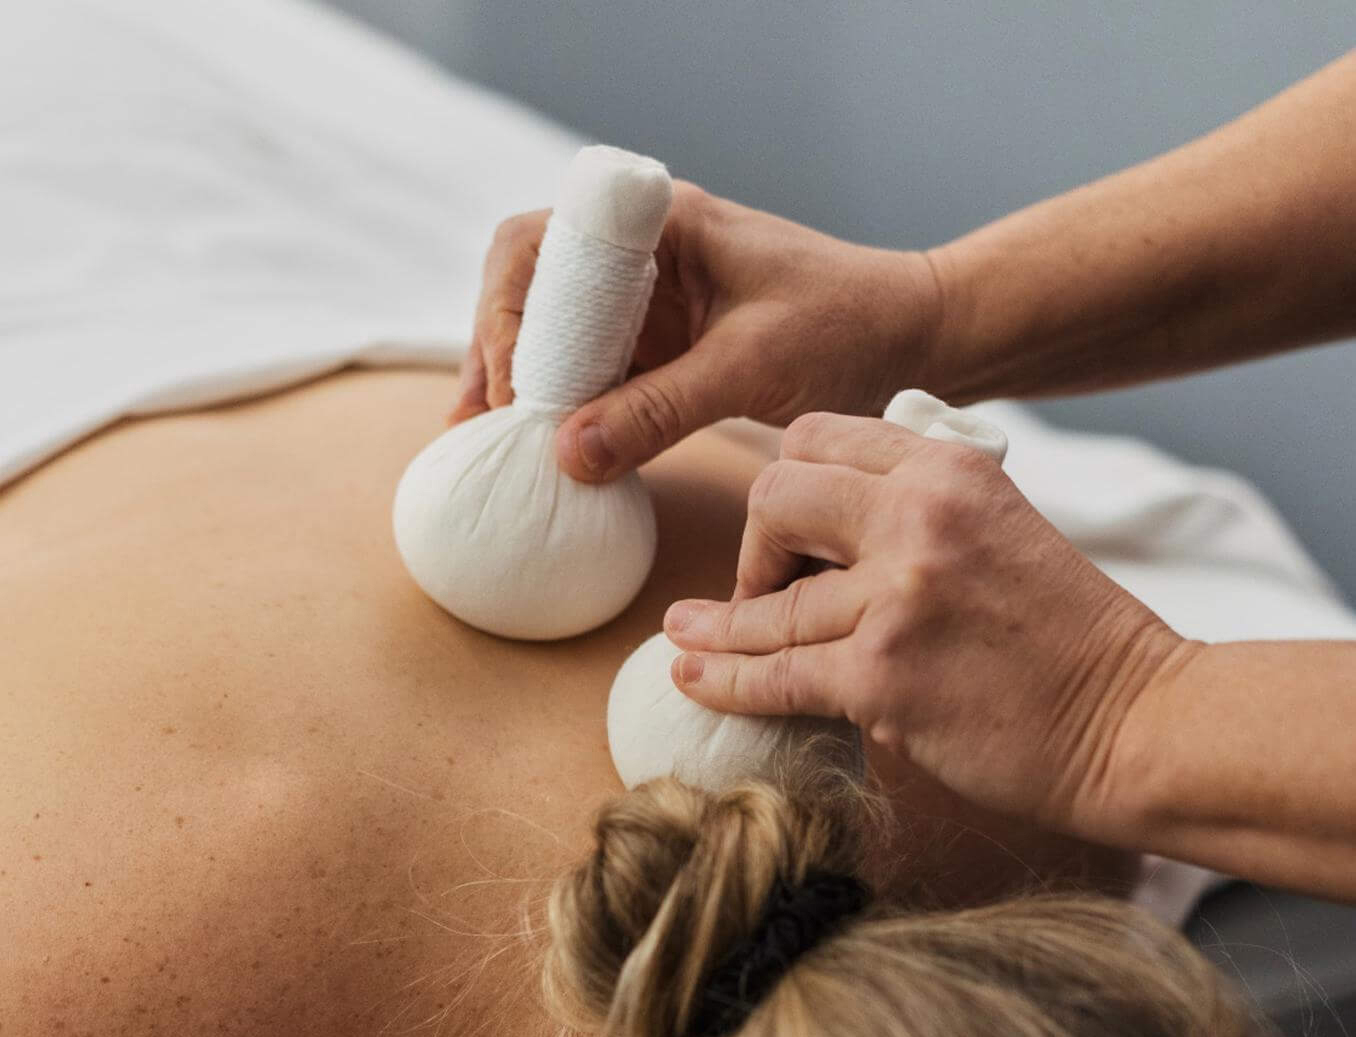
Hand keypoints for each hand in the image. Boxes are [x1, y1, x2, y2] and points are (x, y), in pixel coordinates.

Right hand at [449, 183, 941, 483]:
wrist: (914, 338)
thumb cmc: (848, 328)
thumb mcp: (749, 369)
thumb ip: (657, 410)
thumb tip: (566, 454)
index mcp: (657, 224)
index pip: (541, 245)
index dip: (509, 314)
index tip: (516, 388)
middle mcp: (639, 255)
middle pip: (528, 288)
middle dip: (497, 352)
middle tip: (481, 424)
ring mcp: (645, 304)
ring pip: (551, 335)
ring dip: (518, 386)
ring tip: (486, 445)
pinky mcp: (660, 350)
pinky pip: (589, 374)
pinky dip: (559, 411)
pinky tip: (535, 452)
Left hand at [663, 412, 1196, 841]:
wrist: (1135, 720)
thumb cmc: (1070, 640)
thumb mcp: (1003, 530)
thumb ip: (921, 513)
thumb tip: (830, 532)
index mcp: (949, 468)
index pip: (817, 440)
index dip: (782, 485)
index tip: (778, 535)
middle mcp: (918, 518)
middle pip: (775, 498)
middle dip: (750, 546)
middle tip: (754, 590)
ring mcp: (897, 598)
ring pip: (768, 604)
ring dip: (720, 626)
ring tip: (685, 634)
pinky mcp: (882, 678)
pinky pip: (775, 676)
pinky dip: (724, 682)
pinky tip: (691, 677)